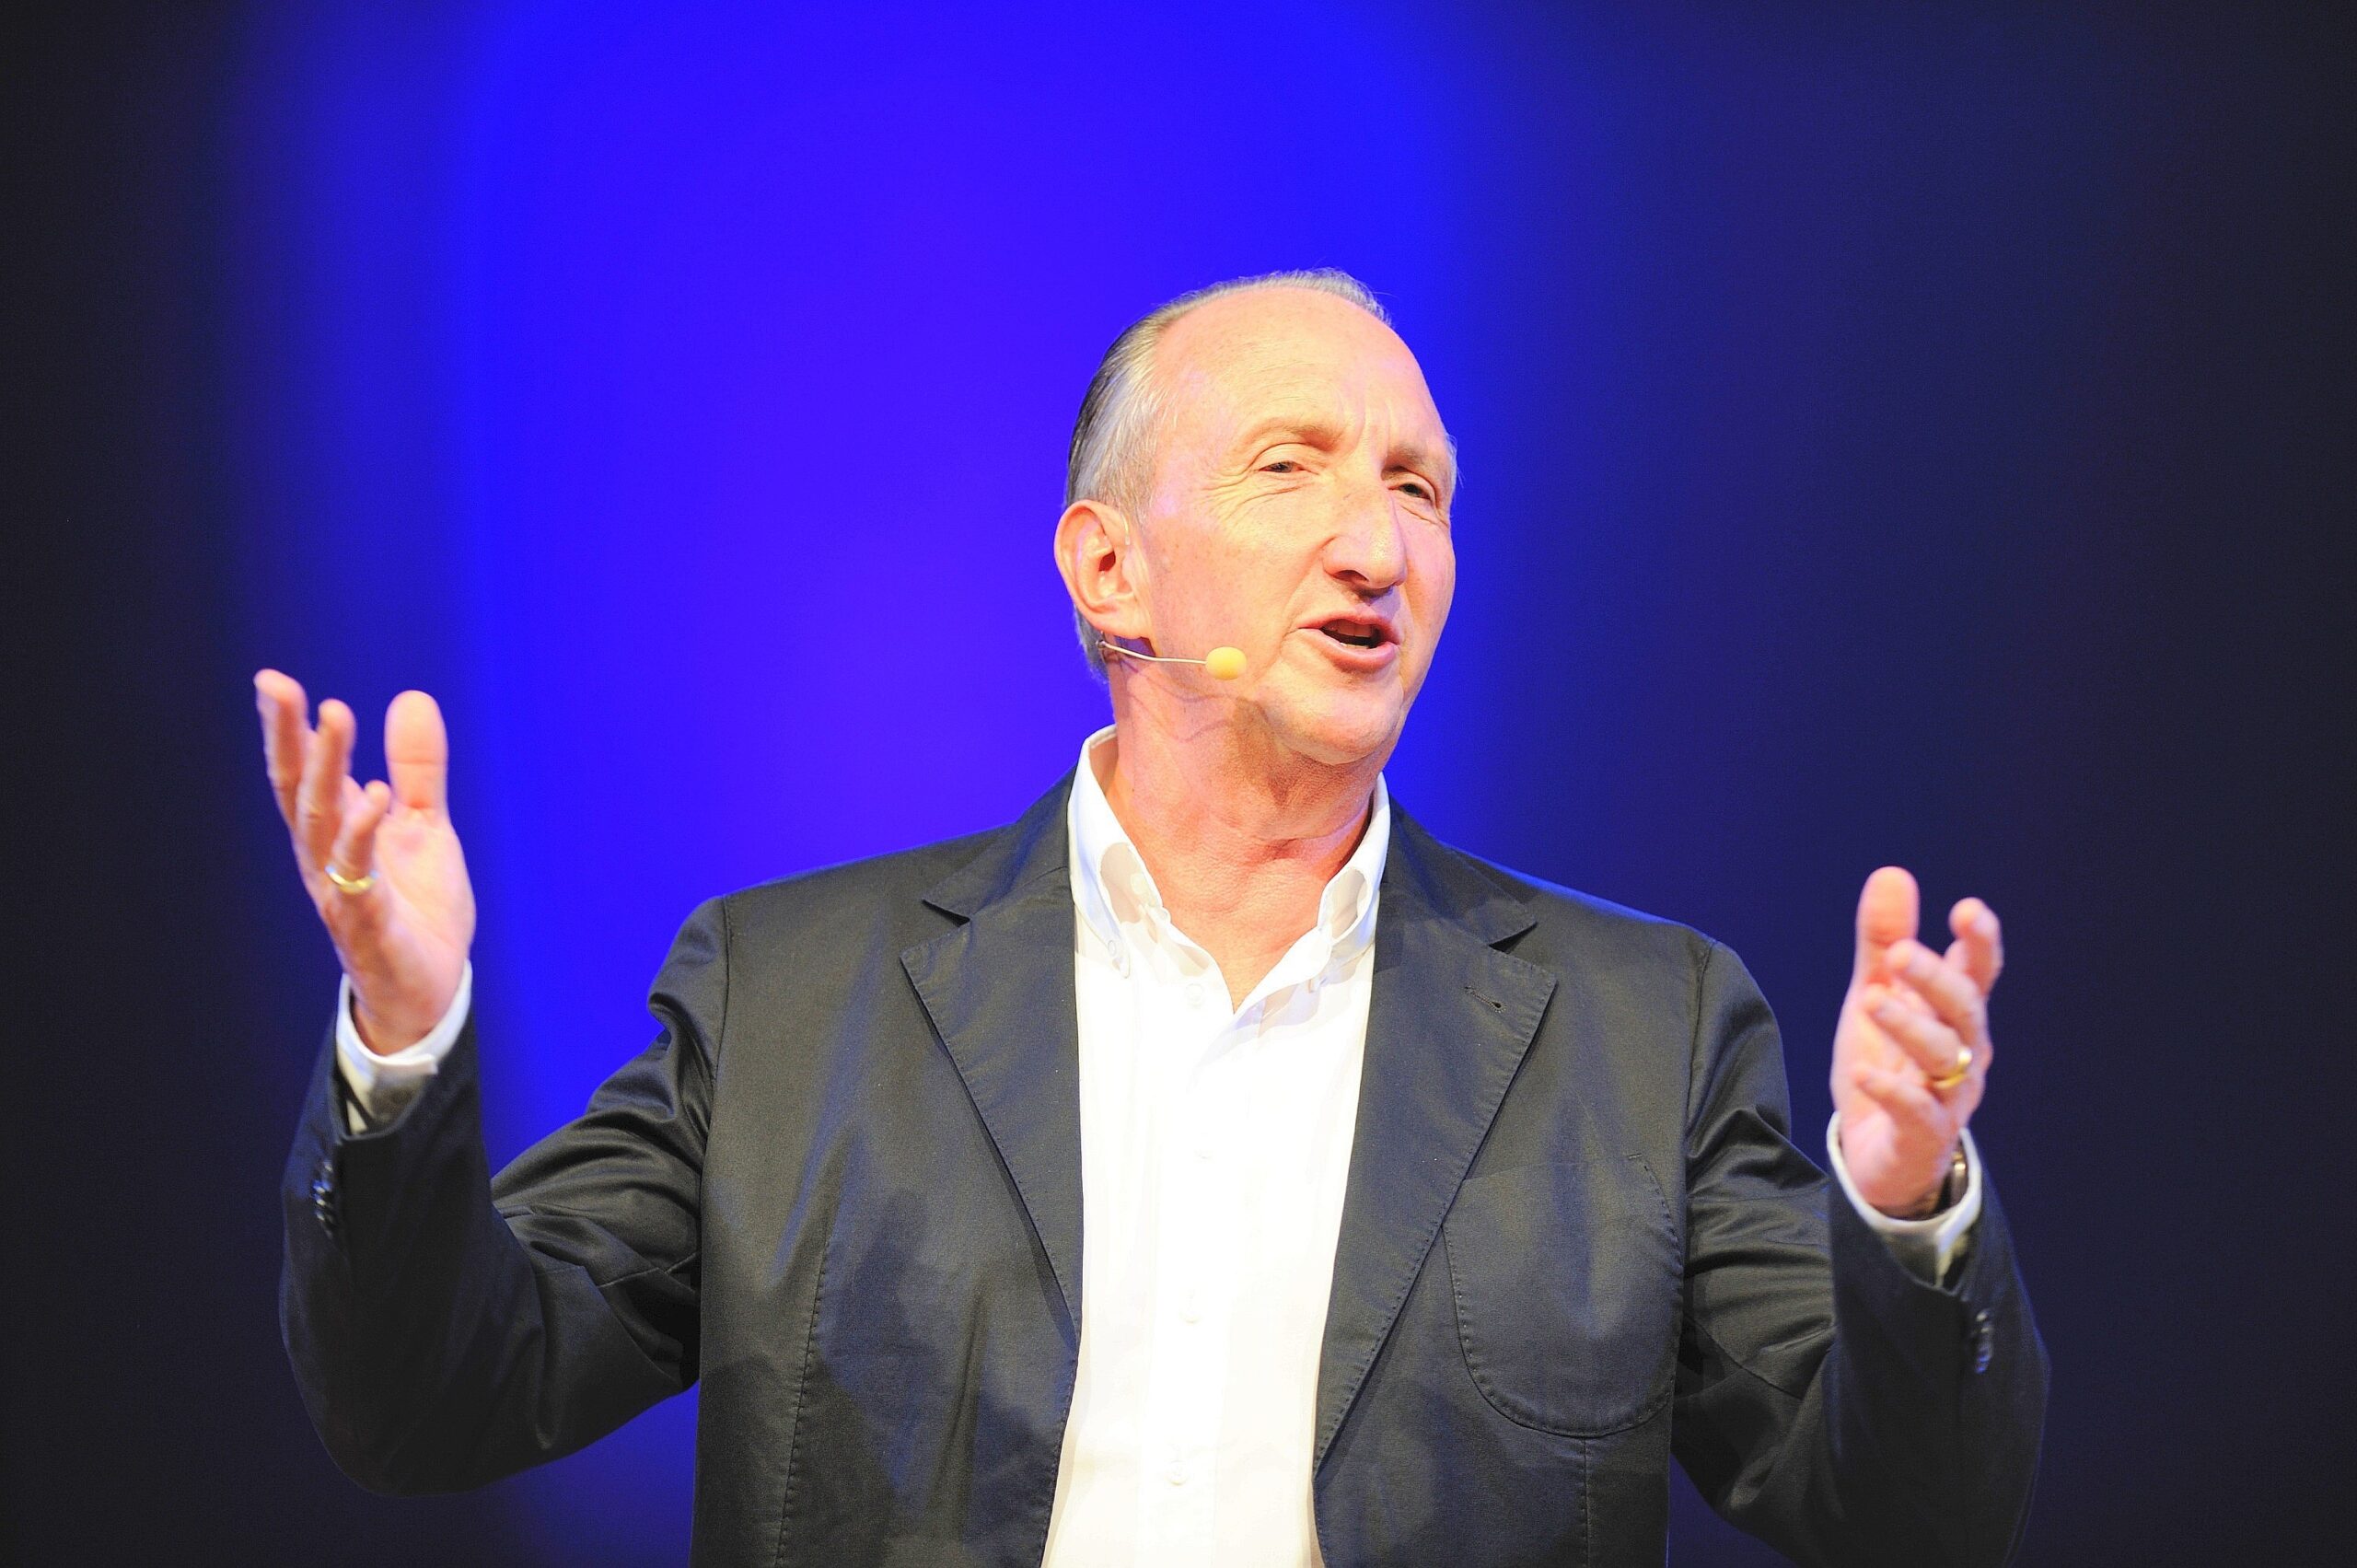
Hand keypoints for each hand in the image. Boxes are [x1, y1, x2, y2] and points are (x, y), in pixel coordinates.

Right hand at [255, 671, 475, 1053]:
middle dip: (287, 737)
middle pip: (297, 790)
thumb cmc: (416, 907)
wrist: (429, 990)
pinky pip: (357, 876)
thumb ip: (417, 769)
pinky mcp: (369, 923)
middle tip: (277, 685)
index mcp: (335, 833)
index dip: (288, 729)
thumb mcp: (424, 826)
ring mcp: (342, 891)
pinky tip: (373, 798)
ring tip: (334, 717)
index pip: (303, 773)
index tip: (273, 681)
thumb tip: (411, 697)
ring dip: (325, 769)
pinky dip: (361, 835)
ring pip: (320, 824)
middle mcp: (326, 858)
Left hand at [1832, 866, 2001, 1217]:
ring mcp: (1948, 1096)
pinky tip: (1863, 1073)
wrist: (1877, 1151)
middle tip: (1902, 953)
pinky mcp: (1923, 1136)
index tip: (1968, 910)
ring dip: (1910, 1026)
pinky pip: (1918, 1114)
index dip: (1980, 942)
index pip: (1979, 972)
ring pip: (1945, 1058)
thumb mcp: (1877, 994)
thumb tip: (1892, 872)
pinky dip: (1893, 1092)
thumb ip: (1884, 941)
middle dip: (1938, 979)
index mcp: (1953, 1013)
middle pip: (1965, 1009)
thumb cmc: (1887, 1062)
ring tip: (1872, 1000)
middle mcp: (1962, 1051)